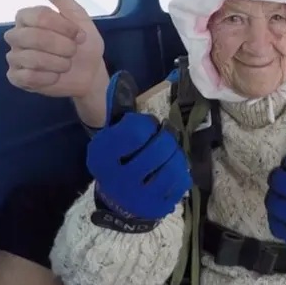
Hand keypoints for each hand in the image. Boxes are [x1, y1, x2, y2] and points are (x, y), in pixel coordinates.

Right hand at [4, 0, 105, 98]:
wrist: (91, 73)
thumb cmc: (82, 43)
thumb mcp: (76, 15)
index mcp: (28, 17)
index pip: (39, 16)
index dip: (65, 28)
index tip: (79, 35)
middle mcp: (16, 35)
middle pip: (35, 37)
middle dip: (63, 47)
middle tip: (73, 52)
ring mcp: (15, 57)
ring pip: (32, 59)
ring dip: (59, 64)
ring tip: (66, 64)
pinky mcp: (17, 78)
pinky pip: (28, 77)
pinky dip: (48, 78)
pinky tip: (55, 76)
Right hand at [87, 72, 190, 221]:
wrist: (118, 206)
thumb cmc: (118, 163)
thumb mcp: (111, 138)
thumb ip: (117, 110)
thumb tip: (122, 77)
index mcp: (103, 156)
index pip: (136, 130)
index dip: (147, 124)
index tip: (146, 127)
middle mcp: (119, 177)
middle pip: (160, 147)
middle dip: (166, 139)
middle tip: (164, 138)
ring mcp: (139, 196)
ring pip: (174, 165)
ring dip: (176, 154)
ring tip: (169, 154)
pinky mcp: (158, 207)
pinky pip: (182, 182)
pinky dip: (181, 172)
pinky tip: (172, 171)